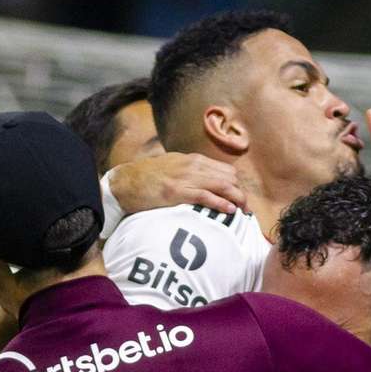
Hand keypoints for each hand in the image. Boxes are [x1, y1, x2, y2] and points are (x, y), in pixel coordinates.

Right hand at [109, 152, 246, 216]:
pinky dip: (220, 203)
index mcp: (192, 160)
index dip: (236, 185)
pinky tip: (229, 210)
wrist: (124, 182)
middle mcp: (192, 166)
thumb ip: (187, 174)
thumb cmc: (145, 179)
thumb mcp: (170, 169)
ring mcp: (185, 178)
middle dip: (240, 193)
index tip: (240, 199)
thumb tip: (202, 184)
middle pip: (228, 177)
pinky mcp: (177, 191)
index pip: (225, 169)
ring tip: (243, 211)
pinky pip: (205, 196)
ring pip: (221, 185)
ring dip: (236, 199)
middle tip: (246, 209)